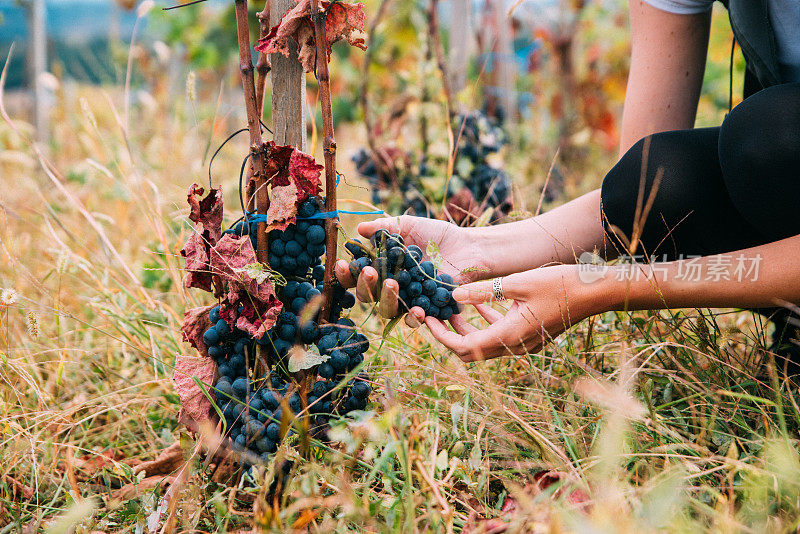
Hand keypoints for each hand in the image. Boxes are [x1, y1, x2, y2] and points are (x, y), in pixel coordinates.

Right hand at [334, 215, 487, 322]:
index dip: (345, 272)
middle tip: (371, 272)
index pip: (356, 274)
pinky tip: (417, 310)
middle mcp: (390, 287)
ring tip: (391, 284)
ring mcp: (407, 301)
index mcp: (381, 267)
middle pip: (367, 295)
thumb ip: (385, 227)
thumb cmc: (437, 236)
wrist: (469, 246)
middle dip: (365, 284)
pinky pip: (415, 320)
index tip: (341, 263)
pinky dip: (414, 317)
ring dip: (385, 299)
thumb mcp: (410, 225)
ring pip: (387, 310)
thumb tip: (360, 229)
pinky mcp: (427, 311)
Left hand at [424, 265, 601, 360]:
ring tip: (451, 307)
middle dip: (450, 335)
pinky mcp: (532, 336)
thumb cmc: (560, 284)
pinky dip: (486, 323)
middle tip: (435, 315)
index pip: (465, 348)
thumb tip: (452, 293)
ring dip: (467, 329)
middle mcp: (516, 346)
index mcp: (509, 335)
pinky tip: (480, 304)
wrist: (596, 293)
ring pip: (486, 344)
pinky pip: (501, 336)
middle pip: (472, 351)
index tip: (427, 321)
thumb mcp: (518, 282)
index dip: (442, 336)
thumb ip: (484, 290)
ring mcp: (525, 344)